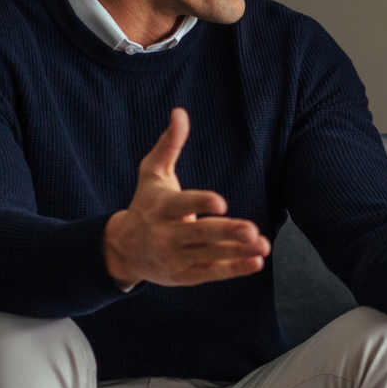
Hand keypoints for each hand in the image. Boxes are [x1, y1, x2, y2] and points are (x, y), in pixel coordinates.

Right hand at [103, 109, 270, 288]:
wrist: (123, 250)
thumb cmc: (145, 204)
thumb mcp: (152, 174)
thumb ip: (169, 145)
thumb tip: (180, 112)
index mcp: (161, 208)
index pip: (182, 205)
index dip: (200, 203)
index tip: (221, 202)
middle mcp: (166, 235)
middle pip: (200, 233)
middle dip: (226, 232)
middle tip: (251, 230)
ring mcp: (176, 257)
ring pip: (210, 254)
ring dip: (238, 252)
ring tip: (263, 245)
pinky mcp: (186, 275)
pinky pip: (213, 272)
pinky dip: (235, 269)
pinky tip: (257, 262)